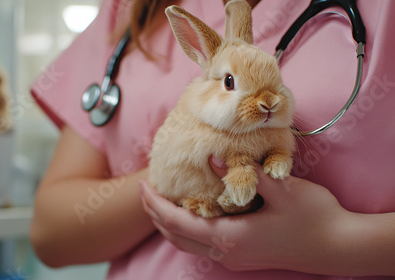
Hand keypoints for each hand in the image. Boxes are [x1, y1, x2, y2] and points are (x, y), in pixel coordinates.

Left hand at [140, 158, 352, 272]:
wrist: (338, 245)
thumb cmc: (312, 217)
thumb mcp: (279, 190)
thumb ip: (242, 174)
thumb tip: (209, 156)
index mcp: (229, 237)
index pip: (177, 222)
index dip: (155, 205)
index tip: (141, 186)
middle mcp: (225, 252)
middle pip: (176, 236)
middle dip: (155, 214)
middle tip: (144, 192)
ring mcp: (234, 259)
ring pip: (187, 244)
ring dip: (169, 224)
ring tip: (158, 203)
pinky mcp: (242, 258)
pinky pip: (201, 246)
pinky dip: (186, 231)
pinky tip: (189, 215)